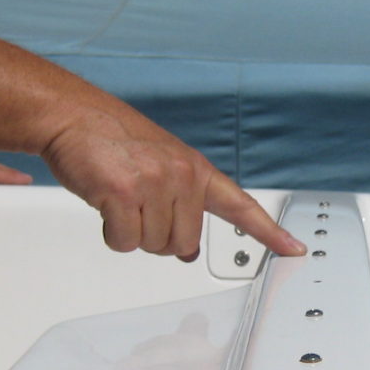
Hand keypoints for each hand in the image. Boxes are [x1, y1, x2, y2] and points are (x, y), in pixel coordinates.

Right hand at [41, 106, 306, 261]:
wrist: (74, 117)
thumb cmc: (113, 141)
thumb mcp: (161, 166)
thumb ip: (181, 205)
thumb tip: (187, 253)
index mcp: (196, 170)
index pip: (241, 207)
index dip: (269, 232)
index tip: (295, 250)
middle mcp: (183, 176)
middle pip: (183, 245)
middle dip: (156, 238)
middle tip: (136, 209)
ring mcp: (155, 183)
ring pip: (153, 246)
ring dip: (130, 235)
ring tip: (119, 201)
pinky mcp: (124, 193)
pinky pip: (125, 242)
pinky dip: (112, 235)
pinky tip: (105, 206)